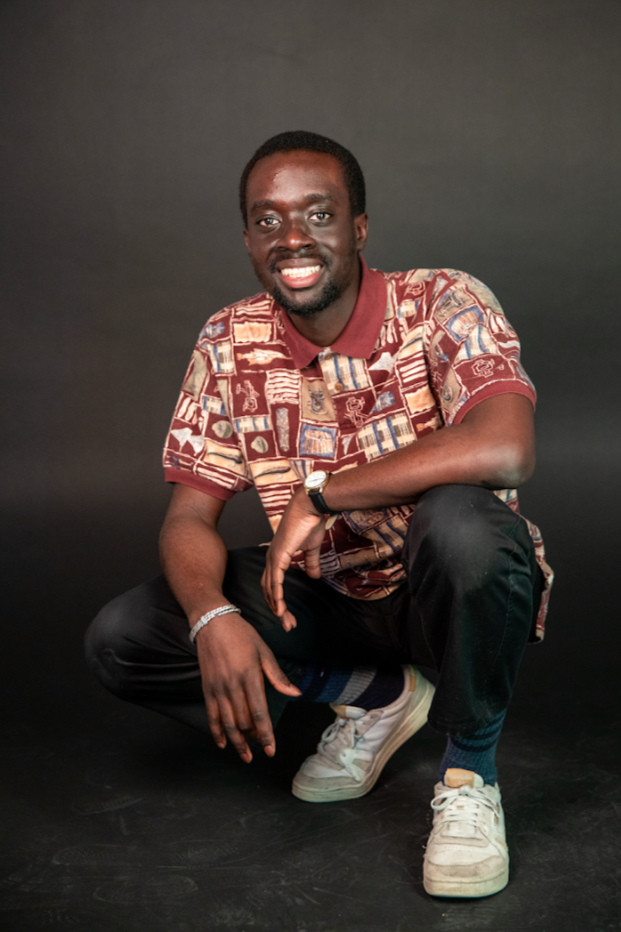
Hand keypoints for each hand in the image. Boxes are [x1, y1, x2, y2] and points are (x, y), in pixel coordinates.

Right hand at [195, 612, 300, 761]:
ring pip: (227, 723)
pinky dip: (216, 732)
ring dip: (237, 742)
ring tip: (245, 755)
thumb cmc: (242, 635)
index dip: (266, 734)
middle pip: (244, 722)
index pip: (260, 713)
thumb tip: (295, 693)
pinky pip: (211, 716)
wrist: (213, 622)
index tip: (271, 749)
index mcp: (250, 677)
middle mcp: (233, 686)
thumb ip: (278, 676)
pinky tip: (223, 744)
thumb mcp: (264, 652)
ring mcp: (218, 688)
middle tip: (261, 750)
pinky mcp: (207, 688)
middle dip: (254, 740)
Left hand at [261, 487, 326, 630]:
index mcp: (276, 557)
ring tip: (286, 622)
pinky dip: (277, 595)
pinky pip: (275, 581)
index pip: (273, 584)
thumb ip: (310, 563)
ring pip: (271, 589)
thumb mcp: (311, 548)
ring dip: (278, 607)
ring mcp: (273, 557)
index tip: (289, 615)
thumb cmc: (309, 523)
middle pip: (268, 590)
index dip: (279, 600)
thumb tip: (313, 576)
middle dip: (278, 609)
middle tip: (288, 625)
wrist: (310, 508)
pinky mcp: (279, 556)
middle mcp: (271, 559)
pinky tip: (280, 608)